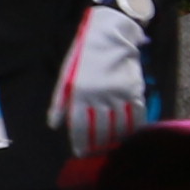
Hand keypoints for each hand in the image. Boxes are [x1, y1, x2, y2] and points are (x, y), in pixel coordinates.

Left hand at [54, 0, 151, 146]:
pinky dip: (134, 127)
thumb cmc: (84, 56)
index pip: (79, 127)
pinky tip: (131, 134)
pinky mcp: (134, 90)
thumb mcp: (65, 77)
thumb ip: (59, 103)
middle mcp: (98, 97)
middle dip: (99, 144)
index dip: (81, 143)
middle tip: (99, 153)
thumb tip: (53, 126)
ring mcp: (118, 94)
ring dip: (116, 139)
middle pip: (100, 130)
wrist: (110, 35)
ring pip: (118, 126)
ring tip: (114, 147)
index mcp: (79, 94)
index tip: (82, 154)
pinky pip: (136, 115)